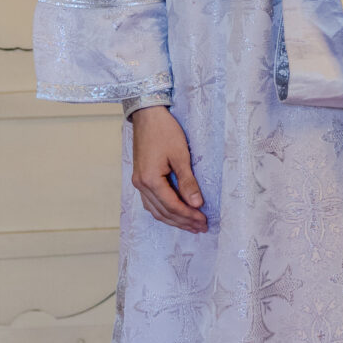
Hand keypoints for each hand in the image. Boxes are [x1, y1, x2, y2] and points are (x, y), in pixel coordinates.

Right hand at [130, 106, 207, 231]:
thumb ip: (188, 182)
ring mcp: (138, 182)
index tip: (204, 221)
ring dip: (174, 219)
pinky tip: (175, 214)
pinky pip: (151, 202)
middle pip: (163, 212)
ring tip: (191, 225)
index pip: (172, 206)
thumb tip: (196, 204)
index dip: (189, 216)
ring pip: (156, 210)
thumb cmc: (165, 131)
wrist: (147, 115)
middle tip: (201, 227)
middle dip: (183, 222)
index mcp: (150, 180)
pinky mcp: (140, 178)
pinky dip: (164, 211)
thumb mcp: (180, 155)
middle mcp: (141, 185)